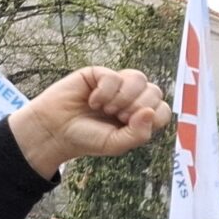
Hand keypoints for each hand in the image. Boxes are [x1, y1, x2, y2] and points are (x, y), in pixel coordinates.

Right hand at [7, 67, 170, 178]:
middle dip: (136, 107)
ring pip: (139, 78)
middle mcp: (131, 98)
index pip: (163, 110)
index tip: (130, 126)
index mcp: (139, 116)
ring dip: (123, 98)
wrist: (56, 130)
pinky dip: (104, 92)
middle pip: (155, 91)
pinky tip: (92, 101)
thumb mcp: (116, 144)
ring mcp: (116, 84)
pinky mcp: (99, 74)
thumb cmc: (87, 138)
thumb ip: (138, 134)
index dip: (152, 117)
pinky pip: (114, 76)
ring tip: (107, 109)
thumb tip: (150, 111)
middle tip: (117, 117)